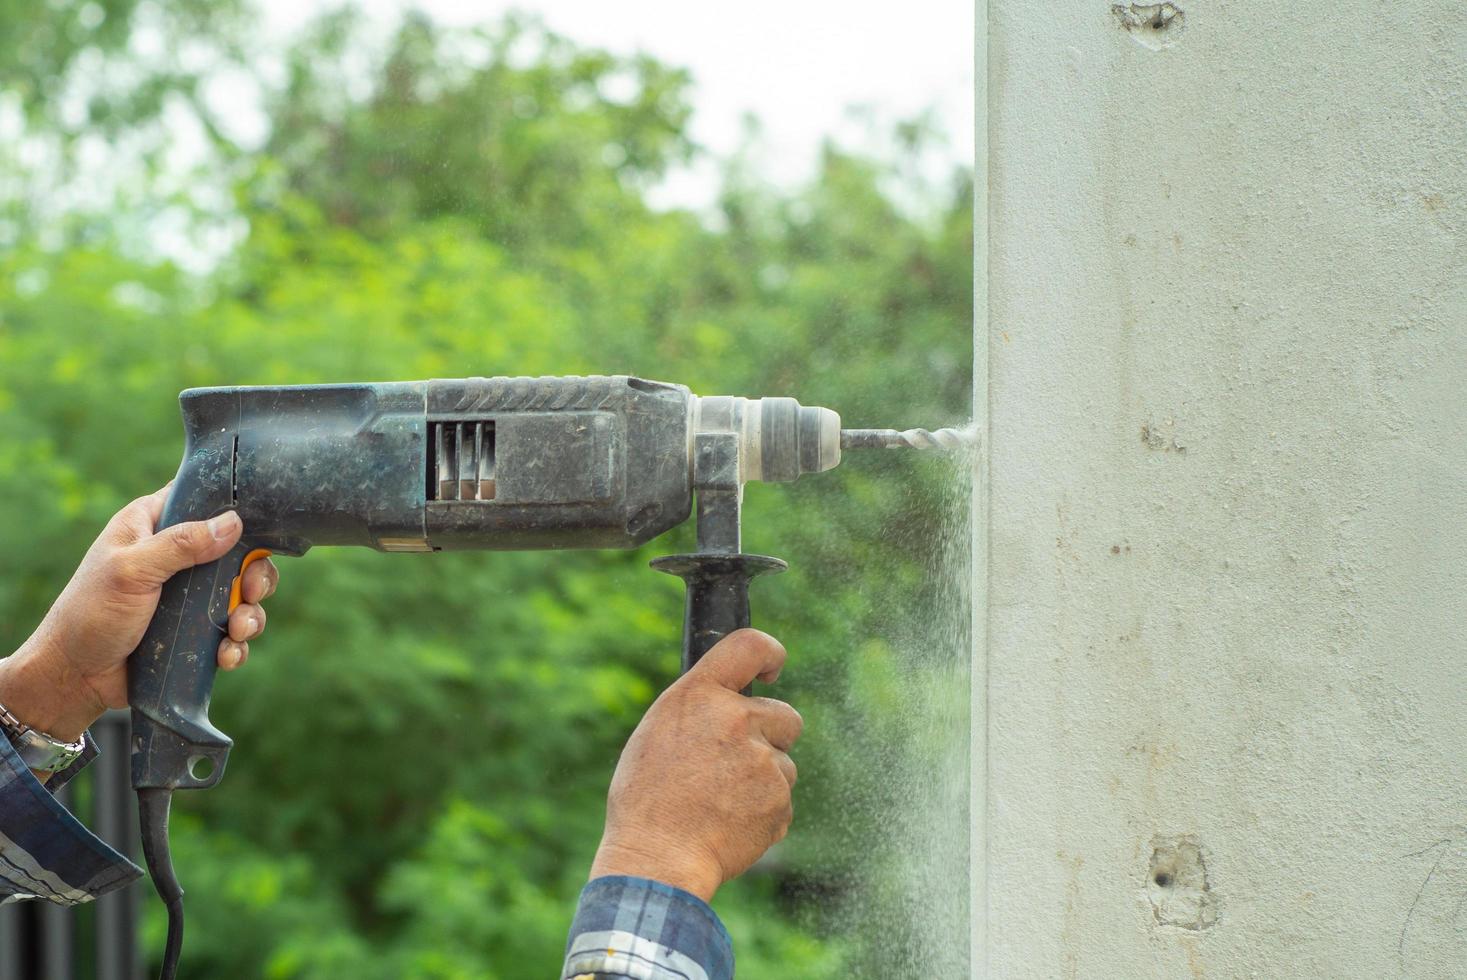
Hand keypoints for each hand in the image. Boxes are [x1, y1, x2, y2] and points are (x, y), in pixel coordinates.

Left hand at [0, 483, 278, 743]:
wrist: (74, 679)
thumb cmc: (89, 615)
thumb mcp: (131, 571)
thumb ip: (180, 544)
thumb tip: (234, 523)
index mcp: (154, 524)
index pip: (204, 499)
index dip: (236, 510)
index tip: (258, 533)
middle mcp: (176, 555)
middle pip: (240, 551)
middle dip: (256, 574)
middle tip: (252, 591)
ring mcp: (189, 594)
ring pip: (244, 594)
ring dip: (250, 615)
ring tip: (238, 632)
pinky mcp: (195, 629)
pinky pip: (232, 630)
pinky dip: (237, 644)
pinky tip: (227, 655)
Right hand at [589, 629, 802, 902]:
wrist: (657, 858)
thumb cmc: (646, 798)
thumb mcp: (658, 733)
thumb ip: (701, 710)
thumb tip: (733, 702)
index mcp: (699, 695)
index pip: (750, 646)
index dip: (770, 653)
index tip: (772, 669)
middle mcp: (736, 720)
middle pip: (785, 715)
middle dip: (771, 736)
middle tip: (734, 764)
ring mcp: (762, 761)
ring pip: (783, 763)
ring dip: (763, 779)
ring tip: (718, 802)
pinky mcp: (778, 800)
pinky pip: (782, 800)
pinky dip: (763, 813)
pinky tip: (729, 824)